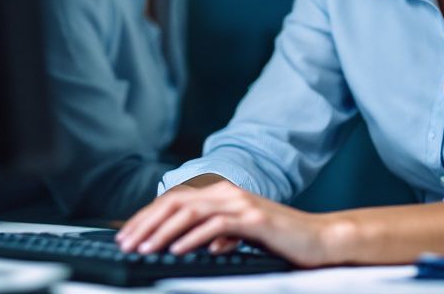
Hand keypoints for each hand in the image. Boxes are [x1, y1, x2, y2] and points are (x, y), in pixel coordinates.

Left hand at [115, 177, 351, 267]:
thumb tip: (180, 244)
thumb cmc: (278, 240)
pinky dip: (193, 238)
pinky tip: (177, 250)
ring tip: (144, 247)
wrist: (318, 239)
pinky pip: (217, 226)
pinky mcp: (254, 219)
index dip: (145, 217)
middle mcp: (227, 193)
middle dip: (145, 223)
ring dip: (162, 232)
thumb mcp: (237, 234)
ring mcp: (241, 203)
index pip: (173, 200)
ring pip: (190, 213)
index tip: (125, 236)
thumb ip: (211, 234)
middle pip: (175, 202)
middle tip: (125, 243)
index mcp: (220, 193)